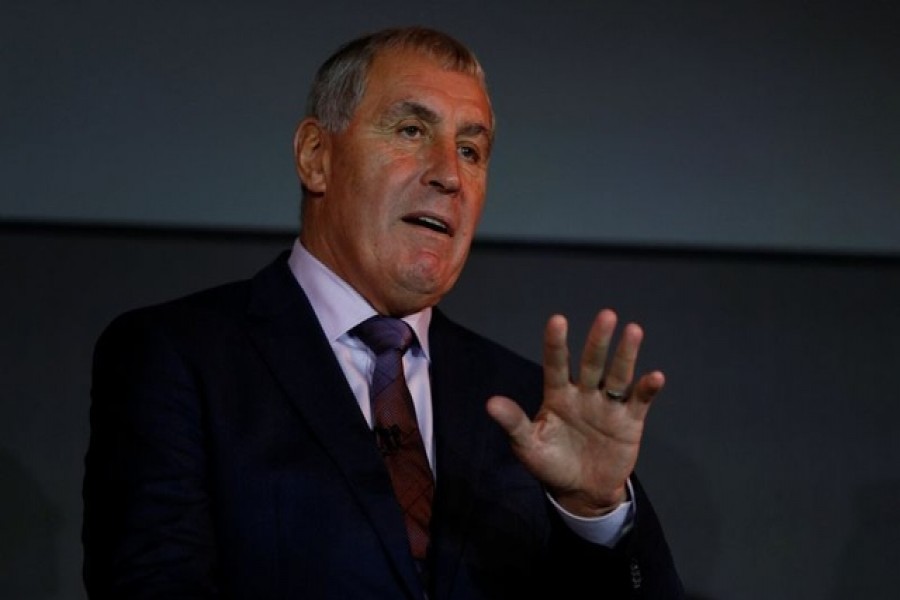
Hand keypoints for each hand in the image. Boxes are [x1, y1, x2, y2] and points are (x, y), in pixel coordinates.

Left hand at [486, 309, 664, 516]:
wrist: (582, 491)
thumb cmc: (550, 464)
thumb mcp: (528, 446)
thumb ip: (514, 424)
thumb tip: (490, 403)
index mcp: (558, 395)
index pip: (556, 365)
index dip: (556, 344)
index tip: (558, 320)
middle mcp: (584, 394)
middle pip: (592, 363)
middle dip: (598, 341)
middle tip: (606, 315)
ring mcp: (608, 405)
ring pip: (618, 375)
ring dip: (626, 354)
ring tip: (634, 330)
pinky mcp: (629, 421)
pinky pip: (639, 401)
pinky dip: (647, 389)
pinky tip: (655, 377)